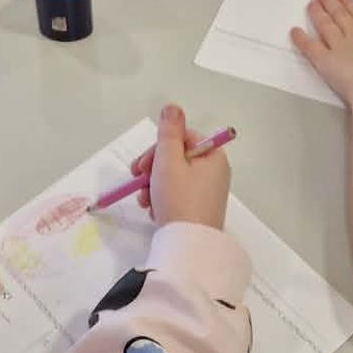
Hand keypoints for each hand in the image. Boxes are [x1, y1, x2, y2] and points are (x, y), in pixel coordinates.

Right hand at [130, 103, 229, 229]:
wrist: (188, 246)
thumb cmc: (179, 199)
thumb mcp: (169, 161)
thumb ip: (168, 133)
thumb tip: (172, 107)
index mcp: (213, 156)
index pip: (182, 137)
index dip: (158, 148)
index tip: (141, 165)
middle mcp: (214, 172)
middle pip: (176, 157)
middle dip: (153, 169)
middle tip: (137, 181)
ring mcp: (208, 192)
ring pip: (173, 177)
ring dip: (153, 185)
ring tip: (144, 201)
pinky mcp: (199, 209)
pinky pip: (177, 195)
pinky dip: (162, 199)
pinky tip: (154, 211)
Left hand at [290, 0, 352, 111]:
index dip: (350, 5)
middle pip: (341, 18)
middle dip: (330, 3)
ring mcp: (340, 50)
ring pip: (326, 27)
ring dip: (317, 13)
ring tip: (309, 1)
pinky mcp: (326, 64)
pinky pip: (311, 49)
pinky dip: (302, 40)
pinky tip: (293, 31)